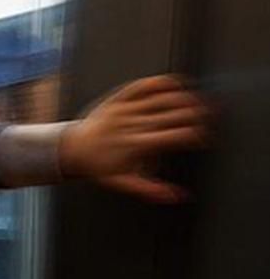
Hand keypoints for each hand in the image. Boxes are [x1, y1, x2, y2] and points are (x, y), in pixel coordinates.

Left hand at [59, 74, 209, 202]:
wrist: (71, 149)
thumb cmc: (98, 167)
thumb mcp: (121, 183)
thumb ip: (150, 191)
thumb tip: (177, 196)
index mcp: (137, 146)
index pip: (176, 136)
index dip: (195, 136)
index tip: (203, 138)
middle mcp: (132, 125)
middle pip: (173, 115)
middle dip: (195, 115)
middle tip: (208, 117)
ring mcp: (124, 109)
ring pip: (161, 98)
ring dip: (184, 97)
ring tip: (197, 101)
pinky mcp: (117, 99)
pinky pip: (141, 86)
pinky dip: (160, 82)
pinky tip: (175, 83)